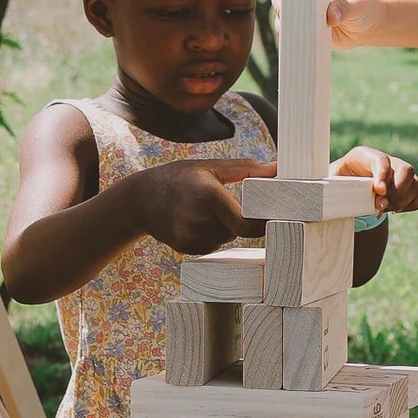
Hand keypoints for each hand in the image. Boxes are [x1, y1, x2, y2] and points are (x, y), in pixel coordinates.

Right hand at [134, 158, 272, 254]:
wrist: (140, 199)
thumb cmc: (179, 177)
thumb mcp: (211, 167)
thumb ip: (247, 169)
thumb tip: (278, 168)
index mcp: (209, 196)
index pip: (247, 223)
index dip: (263, 222)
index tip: (273, 216)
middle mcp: (199, 221)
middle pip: (239, 230)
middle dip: (242, 219)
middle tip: (234, 203)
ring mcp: (191, 238)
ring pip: (227, 238)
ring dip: (227, 227)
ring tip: (207, 210)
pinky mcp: (187, 249)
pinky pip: (214, 245)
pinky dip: (213, 235)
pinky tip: (198, 221)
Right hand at [274, 0, 385, 49]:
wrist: (367, 26)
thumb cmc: (362, 6)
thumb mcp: (357, 3)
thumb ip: (345, 7)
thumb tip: (331, 17)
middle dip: (280, 1)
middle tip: (289, 11)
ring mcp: (301, 11)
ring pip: (281, 14)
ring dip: (285, 21)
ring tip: (297, 29)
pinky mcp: (303, 29)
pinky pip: (289, 32)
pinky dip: (290, 36)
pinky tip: (297, 40)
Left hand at [330, 145, 417, 212]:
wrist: (347, 190)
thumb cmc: (337, 185)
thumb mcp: (328, 182)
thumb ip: (329, 184)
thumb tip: (322, 193)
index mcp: (364, 156)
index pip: (381, 159)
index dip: (383, 174)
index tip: (379, 192)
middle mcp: (388, 161)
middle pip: (405, 169)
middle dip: (396, 192)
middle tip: (381, 207)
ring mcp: (401, 173)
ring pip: (416, 182)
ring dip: (404, 201)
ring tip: (386, 210)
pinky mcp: (410, 186)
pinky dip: (416, 203)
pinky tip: (398, 210)